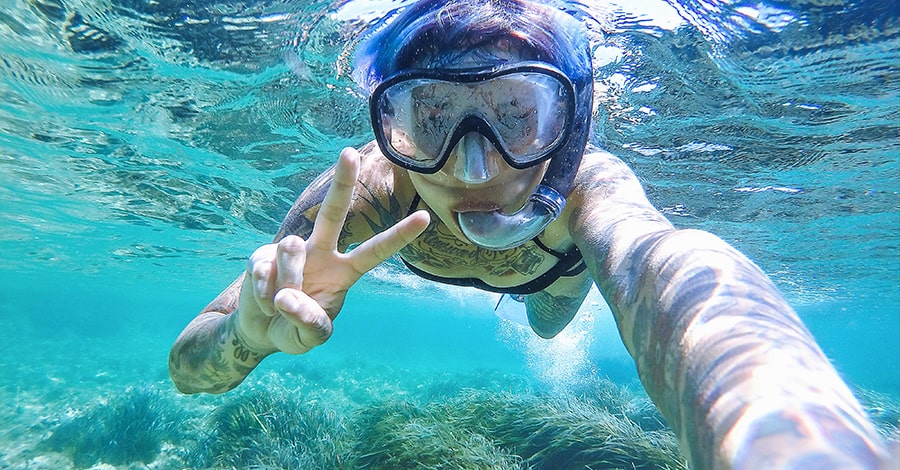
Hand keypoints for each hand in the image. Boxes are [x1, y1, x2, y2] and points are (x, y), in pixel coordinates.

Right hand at [234, 148, 429, 354]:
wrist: (261, 331)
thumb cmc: (295, 329)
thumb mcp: (311, 337)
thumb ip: (309, 322)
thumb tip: (288, 297)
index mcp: (345, 271)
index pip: (376, 251)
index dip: (399, 235)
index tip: (425, 217)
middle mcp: (322, 252)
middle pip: (333, 212)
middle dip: (342, 182)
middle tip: (350, 153)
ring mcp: (291, 251)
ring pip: (293, 249)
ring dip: (288, 281)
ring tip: (282, 303)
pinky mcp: (261, 256)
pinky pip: (265, 270)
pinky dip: (264, 295)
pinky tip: (265, 302)